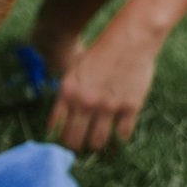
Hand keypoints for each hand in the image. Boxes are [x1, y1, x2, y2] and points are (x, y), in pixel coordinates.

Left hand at [46, 27, 156, 151]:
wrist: (129, 40)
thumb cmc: (100, 54)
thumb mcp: (73, 71)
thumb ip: (65, 97)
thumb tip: (57, 124)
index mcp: (68, 93)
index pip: (57, 128)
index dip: (60, 138)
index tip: (64, 141)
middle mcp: (85, 102)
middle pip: (75, 141)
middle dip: (76, 146)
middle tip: (80, 146)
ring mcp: (108, 107)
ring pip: (97, 142)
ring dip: (96, 144)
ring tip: (97, 141)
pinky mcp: (129, 107)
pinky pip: (121, 134)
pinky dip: (118, 136)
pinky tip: (117, 130)